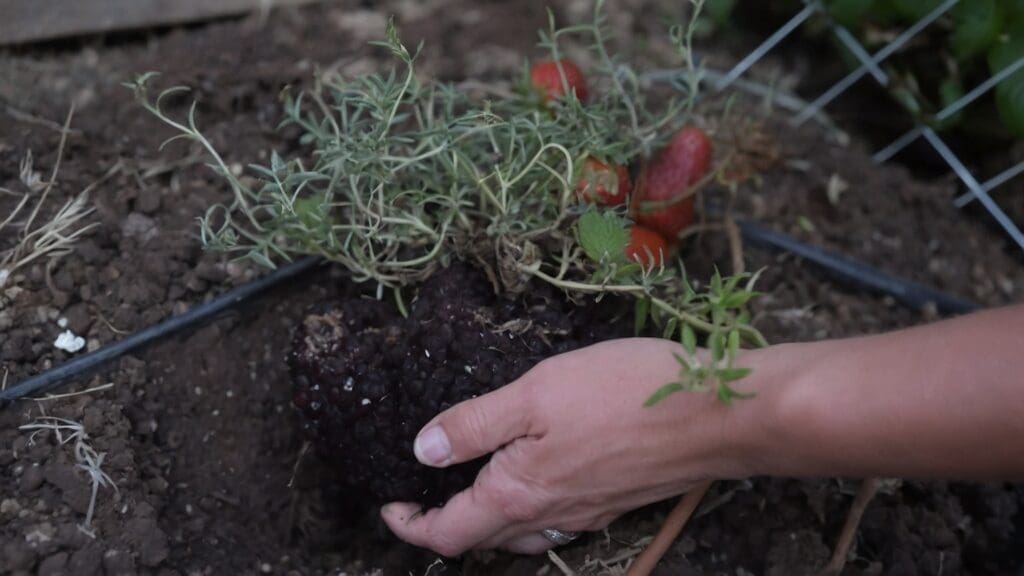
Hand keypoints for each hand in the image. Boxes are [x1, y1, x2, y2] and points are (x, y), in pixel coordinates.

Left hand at [381, 338, 765, 555]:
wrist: (719, 413)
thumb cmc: (625, 393)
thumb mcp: (534, 391)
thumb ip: (474, 424)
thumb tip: (422, 451)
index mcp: (519, 495)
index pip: (448, 533)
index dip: (410, 526)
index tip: (389, 507)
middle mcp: (550, 518)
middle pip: (483, 539)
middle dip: (446, 523)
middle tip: (425, 492)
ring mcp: (587, 514)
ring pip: (521, 533)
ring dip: (488, 518)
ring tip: (473, 484)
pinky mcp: (616, 501)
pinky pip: (557, 521)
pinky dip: (529, 508)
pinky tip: (536, 474)